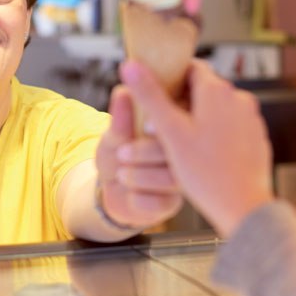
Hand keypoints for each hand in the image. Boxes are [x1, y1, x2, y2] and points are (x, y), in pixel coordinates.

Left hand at [96, 84, 182, 228]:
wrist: (111, 188)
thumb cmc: (119, 151)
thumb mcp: (115, 134)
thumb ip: (121, 119)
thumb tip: (123, 92)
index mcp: (173, 127)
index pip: (182, 119)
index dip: (167, 122)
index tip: (147, 126)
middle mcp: (184, 152)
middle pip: (182, 151)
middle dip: (149, 151)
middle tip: (122, 153)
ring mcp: (180, 179)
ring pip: (172, 179)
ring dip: (142, 176)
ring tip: (121, 173)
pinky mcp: (171, 204)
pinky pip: (161, 202)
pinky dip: (140, 198)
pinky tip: (130, 194)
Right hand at [119, 59, 274, 236]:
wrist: (243, 206)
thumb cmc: (205, 172)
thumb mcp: (170, 131)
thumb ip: (149, 95)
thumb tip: (129, 65)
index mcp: (217, 91)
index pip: (190, 67)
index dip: (170, 77)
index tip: (156, 93)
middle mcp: (240, 98)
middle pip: (204, 89)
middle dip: (182, 102)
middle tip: (161, 122)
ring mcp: (251, 119)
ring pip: (218, 109)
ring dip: (198, 118)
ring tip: (180, 142)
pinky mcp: (257, 138)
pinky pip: (231, 127)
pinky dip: (215, 133)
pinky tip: (203, 155)